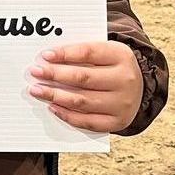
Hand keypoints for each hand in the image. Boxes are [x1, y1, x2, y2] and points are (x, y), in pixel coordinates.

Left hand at [28, 40, 143, 132]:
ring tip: (37, 90)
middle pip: (83, 78)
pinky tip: (53, 106)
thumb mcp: (106, 53)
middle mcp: (125, 80)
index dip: (65, 54)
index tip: (45, 55)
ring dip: (55, 95)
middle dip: (54, 75)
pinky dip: (67, 114)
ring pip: (82, 101)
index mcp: (121, 56)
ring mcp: (122, 103)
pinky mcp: (117, 122)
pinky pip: (87, 121)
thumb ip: (82, 53)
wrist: (139, 89)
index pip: (88, 52)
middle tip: (35, 72)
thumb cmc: (113, 67)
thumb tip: (49, 58)